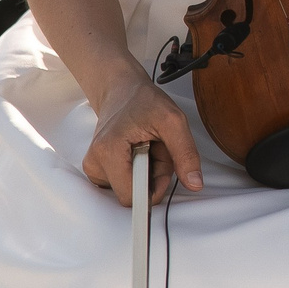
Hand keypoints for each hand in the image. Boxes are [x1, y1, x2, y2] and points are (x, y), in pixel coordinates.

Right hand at [82, 65, 204, 206]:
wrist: (122, 90)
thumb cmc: (145, 101)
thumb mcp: (174, 121)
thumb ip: (185, 154)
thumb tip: (194, 184)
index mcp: (108, 152)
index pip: (131, 197)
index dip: (153, 188)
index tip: (163, 168)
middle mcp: (94, 162)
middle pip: (132, 193)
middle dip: (153, 177)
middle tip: (158, 150)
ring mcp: (93, 166)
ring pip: (130, 188)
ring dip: (147, 172)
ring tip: (148, 146)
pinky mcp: (97, 168)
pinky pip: (124, 182)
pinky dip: (138, 171)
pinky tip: (139, 151)